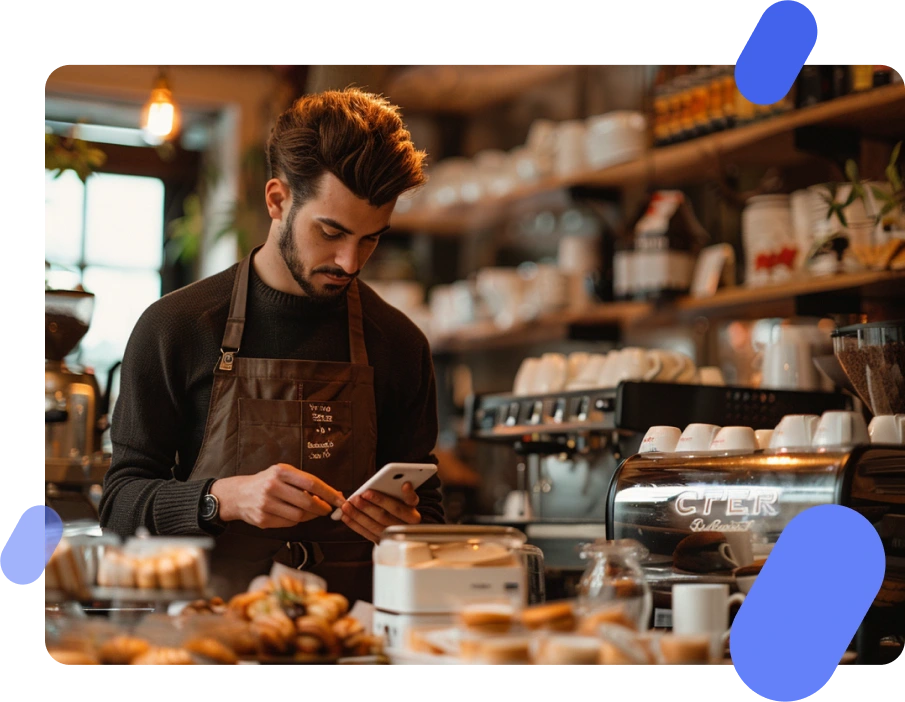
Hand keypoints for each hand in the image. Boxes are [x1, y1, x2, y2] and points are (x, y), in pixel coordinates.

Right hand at [210, 464, 344, 529]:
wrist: (238, 495)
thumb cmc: (266, 482)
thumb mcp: (283, 474)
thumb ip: (305, 482)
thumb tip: (334, 493)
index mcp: (280, 471)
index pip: (311, 483)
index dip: (329, 493)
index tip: (340, 499)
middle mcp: (272, 486)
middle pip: (307, 501)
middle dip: (322, 507)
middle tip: (328, 509)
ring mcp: (266, 504)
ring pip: (299, 515)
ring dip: (310, 515)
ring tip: (311, 511)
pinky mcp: (263, 519)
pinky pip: (289, 523)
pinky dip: (297, 520)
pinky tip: (294, 514)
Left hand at [339, 482, 420, 542]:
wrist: (401, 528)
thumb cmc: (399, 508)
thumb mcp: (402, 499)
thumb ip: (396, 490)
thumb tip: (392, 483)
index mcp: (412, 514)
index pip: (405, 504)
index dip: (401, 495)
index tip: (398, 485)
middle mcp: (405, 526)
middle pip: (385, 515)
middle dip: (368, 506)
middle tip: (357, 497)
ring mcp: (393, 536)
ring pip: (374, 525)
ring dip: (358, 515)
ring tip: (347, 506)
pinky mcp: (382, 542)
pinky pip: (367, 533)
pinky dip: (355, 524)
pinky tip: (346, 516)